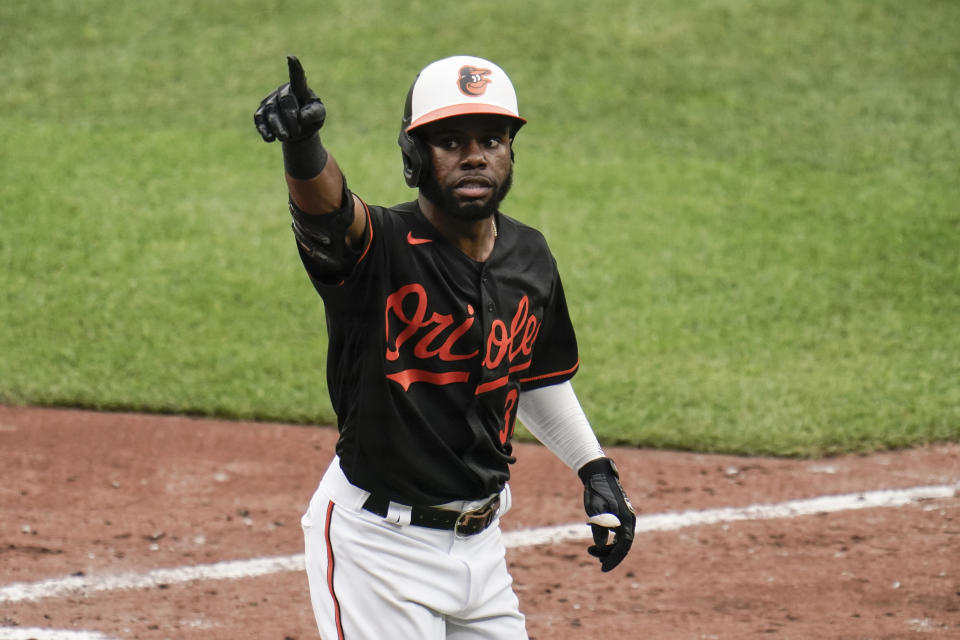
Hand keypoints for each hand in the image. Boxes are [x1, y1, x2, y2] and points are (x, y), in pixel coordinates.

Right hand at [254, 56, 326, 142]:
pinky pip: (259, 119)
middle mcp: (283, 91)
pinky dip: (264, 129)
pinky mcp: (261, 113)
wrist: (299, 130)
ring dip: (277, 126)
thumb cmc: (311, 117)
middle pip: (285, 102)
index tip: (291, 57)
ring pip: (271, 112)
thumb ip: (314, 114)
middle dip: (290, 118)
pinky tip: (270, 138)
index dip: (294, 68)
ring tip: (285, 137)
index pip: (297, 78)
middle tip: (296, 133)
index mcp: (300, 89)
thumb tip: (301, 117)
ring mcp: (271, 101)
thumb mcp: (318, 115)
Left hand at [578, 457, 635, 571]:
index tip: (603, 568)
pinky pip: (618, 534)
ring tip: (591, 550)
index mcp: (626, 519)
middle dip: (609, 555)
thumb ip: (599, 527)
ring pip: (620, 540)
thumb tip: (600, 544)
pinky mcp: (620, 516)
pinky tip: (598, 544)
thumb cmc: (596, 490)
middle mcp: (629, 520)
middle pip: (623, 545)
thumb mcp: (595, 509)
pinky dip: (609, 541)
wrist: (598, 474)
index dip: (614, 558)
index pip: (623, 546)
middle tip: (593, 556)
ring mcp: (625, 518)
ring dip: (607, 548)